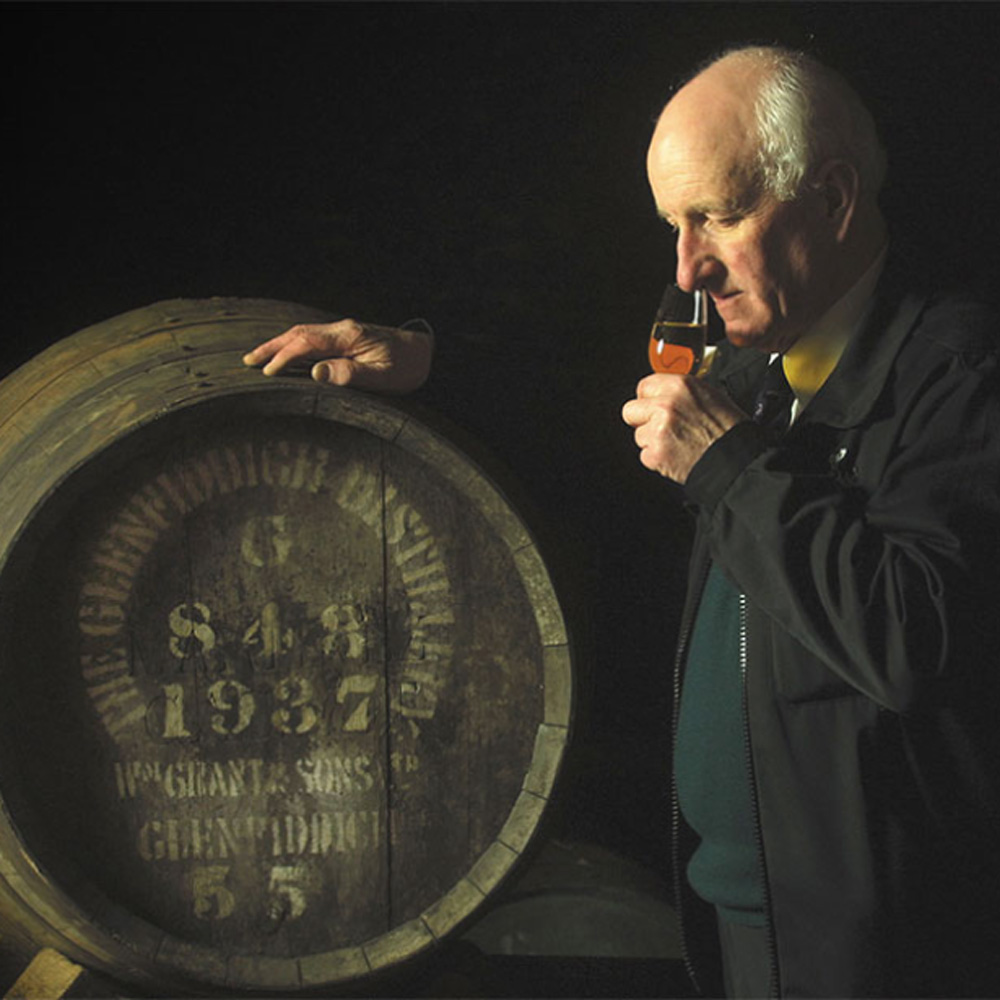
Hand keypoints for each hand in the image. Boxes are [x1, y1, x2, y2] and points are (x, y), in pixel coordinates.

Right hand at [242, 319, 432, 393]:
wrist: (427, 353)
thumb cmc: (408, 367)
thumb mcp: (384, 376)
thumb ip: (351, 375)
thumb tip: (317, 373)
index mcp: (350, 336)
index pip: (307, 343)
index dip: (285, 357)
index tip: (267, 373)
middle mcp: (343, 329)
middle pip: (299, 333)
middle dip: (272, 347)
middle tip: (247, 361)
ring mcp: (344, 332)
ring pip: (304, 335)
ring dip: (280, 345)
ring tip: (258, 359)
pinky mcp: (347, 339)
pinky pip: (314, 340)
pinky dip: (294, 347)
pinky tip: (285, 357)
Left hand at [621, 374, 747, 482]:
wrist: (737, 459)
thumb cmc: (729, 429)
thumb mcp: (710, 395)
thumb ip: (681, 392)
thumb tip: (664, 393)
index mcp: (679, 385)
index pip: (644, 386)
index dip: (649, 399)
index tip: (655, 407)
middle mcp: (666, 405)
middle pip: (631, 410)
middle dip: (643, 420)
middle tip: (662, 428)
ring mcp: (658, 430)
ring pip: (639, 435)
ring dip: (653, 441)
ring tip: (678, 443)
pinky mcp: (655, 454)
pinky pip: (645, 456)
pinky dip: (658, 459)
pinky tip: (677, 456)